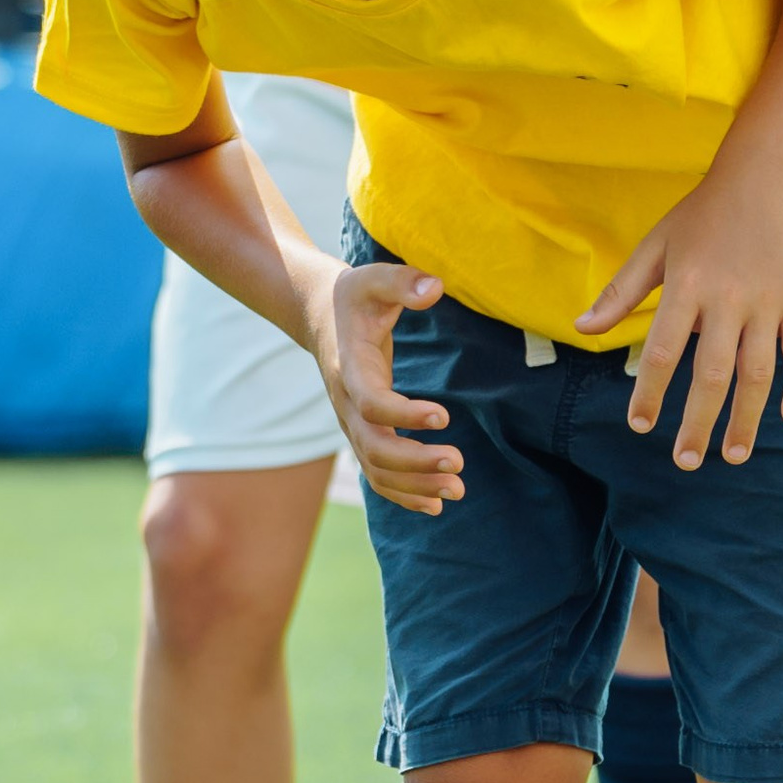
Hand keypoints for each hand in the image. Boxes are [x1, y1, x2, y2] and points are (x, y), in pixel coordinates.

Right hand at [316, 260, 465, 516]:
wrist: (323, 316)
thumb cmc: (356, 297)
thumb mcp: (374, 279)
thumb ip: (403, 281)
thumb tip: (435, 288)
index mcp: (349, 369)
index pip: (370, 403)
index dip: (403, 415)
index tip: (444, 416)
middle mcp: (346, 405)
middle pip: (374, 448)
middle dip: (416, 462)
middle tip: (459, 463)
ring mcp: (352, 424)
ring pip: (378, 469)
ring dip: (416, 484)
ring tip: (458, 488)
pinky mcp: (363, 434)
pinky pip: (378, 474)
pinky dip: (405, 494)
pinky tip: (437, 503)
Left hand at [579, 160, 782, 470]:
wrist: (766, 177)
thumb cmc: (702, 214)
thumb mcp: (656, 246)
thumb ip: (621, 291)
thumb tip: (581, 328)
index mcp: (686, 286)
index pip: (662, 350)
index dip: (649, 391)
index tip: (640, 426)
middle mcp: (727, 298)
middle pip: (711, 373)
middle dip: (698, 422)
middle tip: (686, 461)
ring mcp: (767, 301)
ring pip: (758, 372)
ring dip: (747, 418)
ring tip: (733, 456)